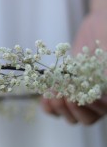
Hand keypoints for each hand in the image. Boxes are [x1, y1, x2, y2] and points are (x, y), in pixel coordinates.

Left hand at [41, 10, 106, 124]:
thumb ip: (105, 68)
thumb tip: (104, 83)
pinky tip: (45, 95)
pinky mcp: (63, 94)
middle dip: (74, 109)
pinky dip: (48, 106)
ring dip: (59, 107)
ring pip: (70, 117)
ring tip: (54, 89)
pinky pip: (53, 110)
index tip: (87, 96)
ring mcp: (79, 99)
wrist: (96, 27)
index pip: (105, 108)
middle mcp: (97, 101)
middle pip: (87, 119)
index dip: (97, 106)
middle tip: (66, 94)